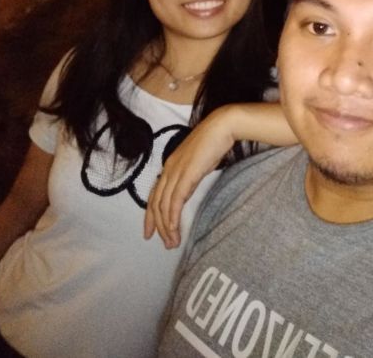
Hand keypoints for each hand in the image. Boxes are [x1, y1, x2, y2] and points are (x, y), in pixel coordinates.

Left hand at [144, 107, 234, 247]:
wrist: (222, 127)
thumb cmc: (213, 143)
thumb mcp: (197, 164)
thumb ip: (189, 178)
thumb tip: (186, 192)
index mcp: (169, 166)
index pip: (154, 195)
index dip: (150, 216)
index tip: (150, 233)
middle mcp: (168, 170)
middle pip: (156, 203)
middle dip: (158, 226)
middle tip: (165, 244)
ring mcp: (176, 172)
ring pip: (164, 205)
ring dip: (167, 227)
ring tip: (172, 243)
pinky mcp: (186, 175)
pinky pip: (175, 200)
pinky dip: (172, 217)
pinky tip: (174, 229)